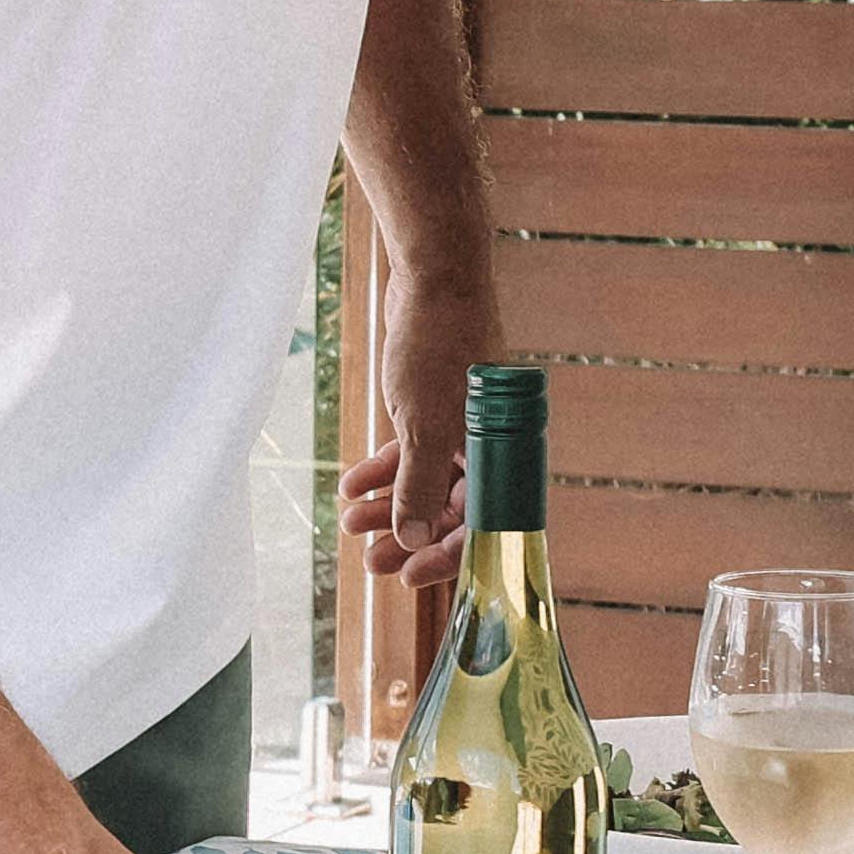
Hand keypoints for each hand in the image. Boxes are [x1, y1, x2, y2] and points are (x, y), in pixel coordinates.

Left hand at [336, 273, 491, 585]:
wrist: (434, 276)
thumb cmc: (439, 345)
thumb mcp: (423, 424)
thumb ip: (419, 484)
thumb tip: (412, 540)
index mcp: (503, 455)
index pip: (483, 525)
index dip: (446, 556)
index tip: (406, 577)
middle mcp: (489, 446)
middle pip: (451, 510)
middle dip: (408, 536)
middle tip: (368, 561)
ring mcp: (462, 427)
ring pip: (426, 483)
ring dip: (389, 506)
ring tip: (349, 524)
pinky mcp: (435, 407)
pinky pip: (412, 452)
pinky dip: (383, 470)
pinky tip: (351, 486)